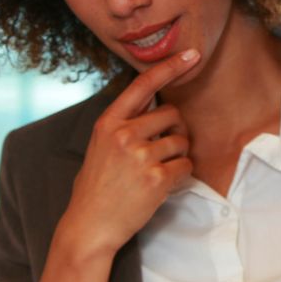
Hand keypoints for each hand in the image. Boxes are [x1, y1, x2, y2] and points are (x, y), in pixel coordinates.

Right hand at [53, 49, 200, 260]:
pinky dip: (180, 175)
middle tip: (164, 149)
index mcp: (108, 122)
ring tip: (157, 170)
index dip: (169, 67)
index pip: (143, 85)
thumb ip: (125, 122)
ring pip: (182, 141)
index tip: (190, 55)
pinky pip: (186, 165)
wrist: (90, 226)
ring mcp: (140, 156)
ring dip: (177, 155)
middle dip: (175, 130)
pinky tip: (162, 185)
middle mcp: (124, 134)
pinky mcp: (156, 178)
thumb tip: (154, 99)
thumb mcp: (101, 145)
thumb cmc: (97, 186)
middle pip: (172, 114)